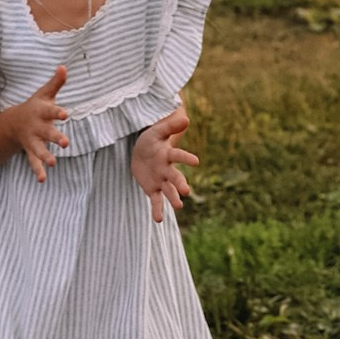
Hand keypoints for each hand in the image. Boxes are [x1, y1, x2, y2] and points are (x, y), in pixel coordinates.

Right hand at [4, 65, 69, 182]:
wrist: (13, 122)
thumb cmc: (35, 107)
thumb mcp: (44, 94)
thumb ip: (56, 83)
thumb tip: (64, 66)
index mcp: (41, 112)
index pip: (50, 111)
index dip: (57, 112)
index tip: (65, 114)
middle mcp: (36, 127)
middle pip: (47, 133)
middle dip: (55, 137)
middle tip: (66, 143)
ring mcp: (33, 141)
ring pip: (38, 149)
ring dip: (45, 156)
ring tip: (53, 162)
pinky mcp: (31, 151)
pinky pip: (34, 162)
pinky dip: (38, 171)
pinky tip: (43, 180)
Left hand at [131, 104, 197, 221]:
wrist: (142, 152)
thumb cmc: (152, 140)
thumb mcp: (157, 131)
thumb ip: (170, 127)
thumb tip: (186, 118)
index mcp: (169, 155)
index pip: (178, 156)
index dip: (186, 158)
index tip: (196, 162)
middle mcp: (168, 170)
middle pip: (175, 177)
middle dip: (180, 184)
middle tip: (186, 191)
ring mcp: (162, 180)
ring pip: (168, 191)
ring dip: (173, 198)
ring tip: (179, 206)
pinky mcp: (153, 189)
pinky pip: (157, 201)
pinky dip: (158, 210)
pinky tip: (158, 220)